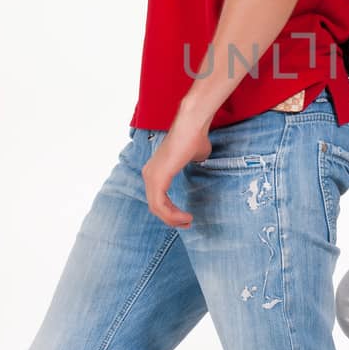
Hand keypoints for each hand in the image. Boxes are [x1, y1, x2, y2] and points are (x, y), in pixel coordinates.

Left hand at [141, 104, 213, 227]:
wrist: (193, 126)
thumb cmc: (196, 137)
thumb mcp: (194, 156)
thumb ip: (192, 164)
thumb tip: (199, 163)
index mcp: (155, 170)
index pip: (158, 198)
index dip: (171, 211)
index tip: (185, 217)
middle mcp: (149, 174)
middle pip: (155, 206)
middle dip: (171, 218)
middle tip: (186, 224)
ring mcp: (151, 176)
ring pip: (156, 208)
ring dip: (172, 219)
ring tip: (187, 222)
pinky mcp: (158, 178)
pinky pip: (160, 205)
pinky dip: (172, 214)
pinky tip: (185, 217)